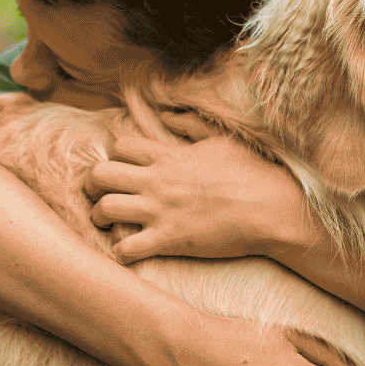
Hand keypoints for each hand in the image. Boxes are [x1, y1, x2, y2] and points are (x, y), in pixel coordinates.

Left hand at [86, 112, 315, 262]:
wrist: (273, 209)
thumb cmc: (253, 173)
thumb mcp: (221, 140)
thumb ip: (191, 126)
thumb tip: (168, 114)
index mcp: (169, 155)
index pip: (119, 146)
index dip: (114, 156)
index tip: (122, 167)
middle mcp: (158, 180)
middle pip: (99, 174)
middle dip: (91, 184)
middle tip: (98, 194)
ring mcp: (161, 211)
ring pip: (104, 209)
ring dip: (98, 217)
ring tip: (106, 223)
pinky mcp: (169, 239)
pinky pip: (126, 248)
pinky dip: (121, 251)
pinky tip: (129, 250)